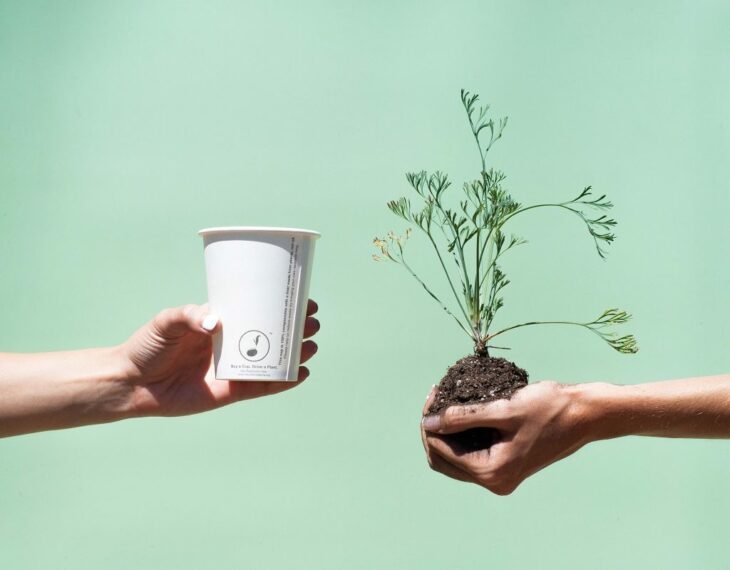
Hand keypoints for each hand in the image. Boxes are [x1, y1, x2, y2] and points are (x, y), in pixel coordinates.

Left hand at [120, 300, 319, 416]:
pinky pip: (261, 387)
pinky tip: (300, 375)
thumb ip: (190, 316)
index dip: (281, 307)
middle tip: (312, 323)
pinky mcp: (229, 392)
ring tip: (311, 345)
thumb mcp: (167, 321)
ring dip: (294, 354)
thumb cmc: (147, 345)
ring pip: (272, 361)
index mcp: (221, 323)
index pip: (258, 312)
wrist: (130, 381)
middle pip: (272, 336)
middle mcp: (231, 345)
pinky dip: (281, 382)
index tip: (303, 300)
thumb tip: (216, 322)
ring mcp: (232, 369)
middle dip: (295, 329)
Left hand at [421, 381, 590, 494]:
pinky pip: (471, 453)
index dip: (430, 424)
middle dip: (434, 429)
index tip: (432, 395)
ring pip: (455, 458)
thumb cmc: (549, 409)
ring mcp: (500, 475)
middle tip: (435, 397)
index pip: (442, 452)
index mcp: (492, 472)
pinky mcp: (506, 464)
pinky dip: (461, 434)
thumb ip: (462, 417)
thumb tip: (428, 422)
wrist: (584, 415)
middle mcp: (494, 481)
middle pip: (444, 460)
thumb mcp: (503, 409)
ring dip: (446, 432)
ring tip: (444, 401)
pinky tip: (461, 411)